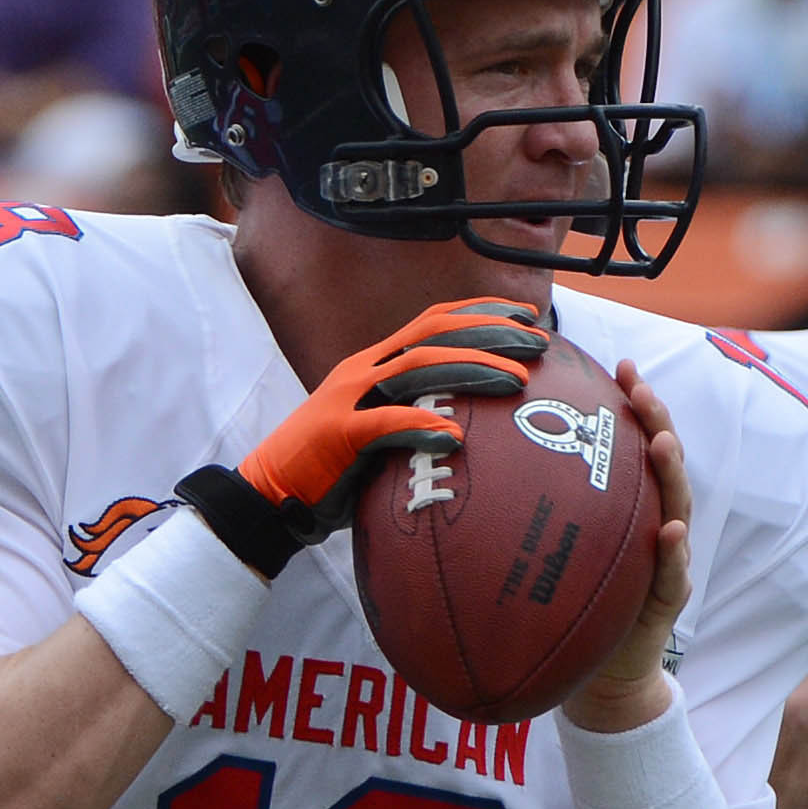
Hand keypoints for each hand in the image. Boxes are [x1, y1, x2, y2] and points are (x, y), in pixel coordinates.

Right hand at [178, 298, 549, 576]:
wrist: (269, 495)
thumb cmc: (332, 470)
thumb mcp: (381, 433)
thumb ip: (417, 417)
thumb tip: (473, 426)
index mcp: (374, 364)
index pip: (433, 322)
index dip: (480, 313)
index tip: (526, 318)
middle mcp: (363, 370)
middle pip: (433, 333)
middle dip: (489, 331)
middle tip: (537, 343)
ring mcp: (347, 398)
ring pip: (417, 366)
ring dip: (471, 369)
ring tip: (514, 382)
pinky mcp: (337, 434)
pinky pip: (385, 422)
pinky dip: (421, 424)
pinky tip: (454, 435)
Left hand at [563, 363, 692, 731]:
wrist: (596, 675)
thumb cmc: (569, 605)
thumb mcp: (548, 551)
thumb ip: (528, 513)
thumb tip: (462, 469)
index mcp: (626, 506)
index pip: (633, 445)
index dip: (632, 404)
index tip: (618, 366)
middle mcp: (653, 523)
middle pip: (663, 463)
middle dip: (657, 421)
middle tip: (641, 389)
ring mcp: (665, 559)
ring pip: (676, 507)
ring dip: (671, 472)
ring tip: (661, 442)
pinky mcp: (667, 599)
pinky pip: (673, 572)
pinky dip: (673, 551)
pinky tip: (669, 531)